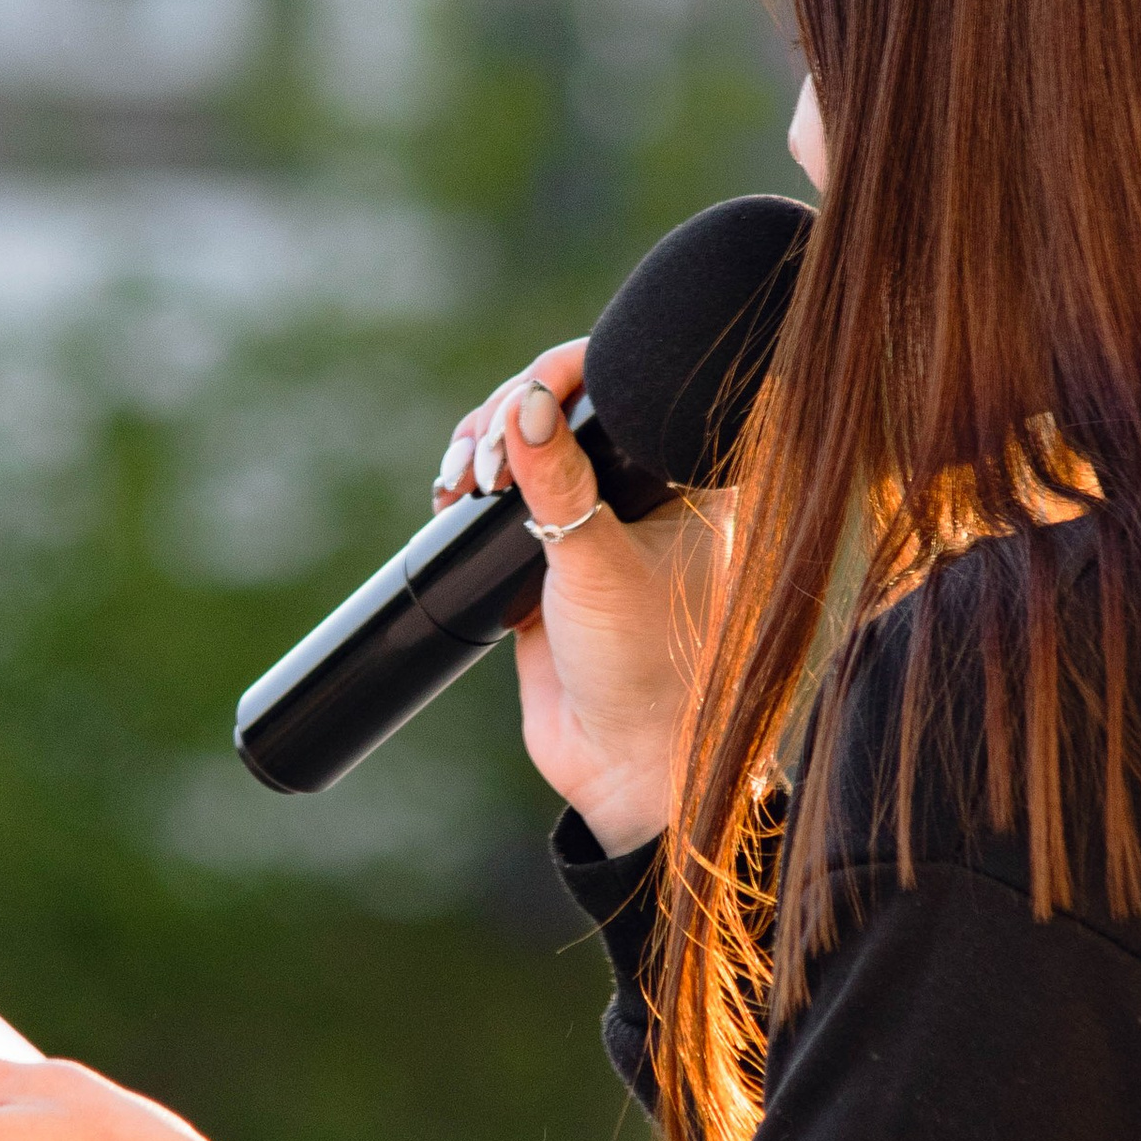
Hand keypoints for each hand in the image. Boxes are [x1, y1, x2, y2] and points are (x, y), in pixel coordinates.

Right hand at [434, 343, 726, 855]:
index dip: (565, 375)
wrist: (623, 766)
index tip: (521, 399)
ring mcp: (595, 520)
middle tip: (480, 462)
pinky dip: (471, 488)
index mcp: (689, 476)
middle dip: (508, 415)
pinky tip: (451, 497)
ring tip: (460, 482)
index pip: (626, 385)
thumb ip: (559, 482)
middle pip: (565, 407)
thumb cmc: (646, 667)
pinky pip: (506, 496)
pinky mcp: (550, 556)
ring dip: (482, 448)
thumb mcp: (599, 564)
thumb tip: (523, 404)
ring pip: (528, 448)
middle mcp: (645, 488)